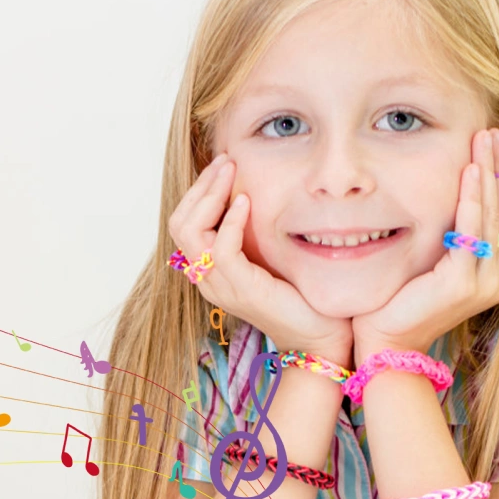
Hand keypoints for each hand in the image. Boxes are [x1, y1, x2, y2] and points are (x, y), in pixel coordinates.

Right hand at [168, 153, 353, 366]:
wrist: (319, 337)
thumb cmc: (301, 297)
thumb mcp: (270, 257)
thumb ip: (254, 233)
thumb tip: (253, 191)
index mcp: (211, 272)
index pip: (184, 224)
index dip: (199, 191)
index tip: (223, 166)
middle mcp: (209, 280)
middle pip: (179, 224)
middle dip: (200, 187)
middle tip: (225, 162)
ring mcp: (222, 287)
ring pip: (190, 232)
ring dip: (210, 195)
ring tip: (231, 173)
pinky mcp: (242, 290)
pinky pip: (221, 249)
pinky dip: (230, 220)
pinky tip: (245, 201)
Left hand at [352, 128, 498, 364]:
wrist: (386, 344)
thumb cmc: (399, 306)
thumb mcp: (430, 266)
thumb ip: (447, 241)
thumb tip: (448, 207)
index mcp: (493, 275)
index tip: (495, 147)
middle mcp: (497, 279)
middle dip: (498, 167)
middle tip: (492, 131)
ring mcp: (484, 283)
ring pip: (492, 215)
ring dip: (489, 172)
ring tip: (485, 138)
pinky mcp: (463, 283)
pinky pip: (471, 231)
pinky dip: (472, 198)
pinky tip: (471, 170)